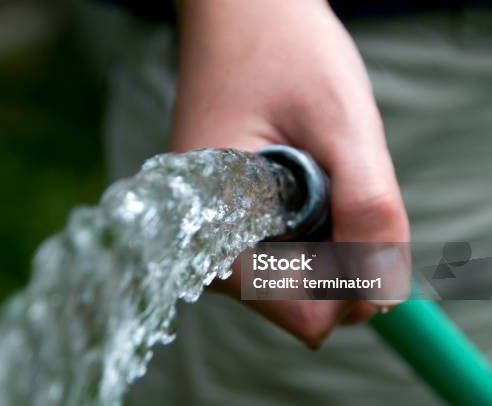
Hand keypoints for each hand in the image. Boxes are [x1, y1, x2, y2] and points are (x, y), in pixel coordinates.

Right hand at [171, 0, 409, 347]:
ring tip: (316, 157)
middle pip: (307, 297)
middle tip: (335, 168)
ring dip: (333, 226)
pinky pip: (293, 246)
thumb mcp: (341, 124)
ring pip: (305, 272)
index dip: (352, 279)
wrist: (237, 12)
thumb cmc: (281, 52)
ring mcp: (221, 234)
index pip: (305, 317)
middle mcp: (212, 250)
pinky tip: (306, 164)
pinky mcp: (233, 217)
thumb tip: (381, 294)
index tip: (361, 215)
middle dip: (344, 246)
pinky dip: (319, 215)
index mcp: (221, 239)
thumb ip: (369, 209)